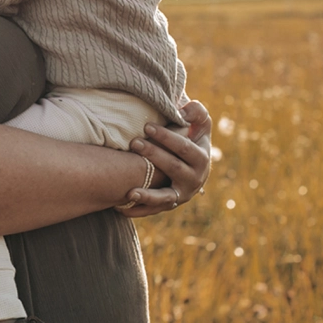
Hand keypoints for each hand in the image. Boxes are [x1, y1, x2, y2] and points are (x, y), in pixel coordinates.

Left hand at [117, 99, 211, 217]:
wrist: (195, 166)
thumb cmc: (192, 138)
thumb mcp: (199, 124)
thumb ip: (196, 113)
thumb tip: (184, 111)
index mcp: (201, 158)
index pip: (184, 147)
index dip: (166, 137)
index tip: (147, 125)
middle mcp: (194, 180)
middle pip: (172, 167)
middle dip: (153, 155)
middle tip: (134, 142)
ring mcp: (181, 195)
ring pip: (164, 197)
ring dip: (147, 195)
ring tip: (130, 192)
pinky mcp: (169, 205)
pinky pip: (154, 210)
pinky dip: (138, 210)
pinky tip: (120, 208)